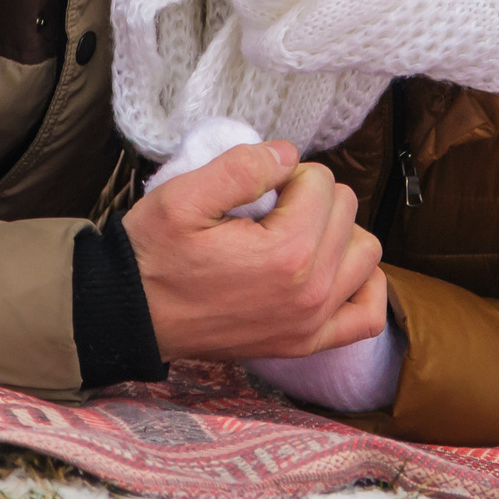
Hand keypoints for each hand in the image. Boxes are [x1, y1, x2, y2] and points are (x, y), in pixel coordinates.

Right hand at [123, 141, 385, 359]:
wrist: (131, 316)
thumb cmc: (154, 254)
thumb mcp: (183, 196)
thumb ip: (242, 166)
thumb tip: (288, 155)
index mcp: (286, 253)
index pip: (319, 181)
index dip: (285, 172)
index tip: (254, 189)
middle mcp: (311, 292)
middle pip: (346, 211)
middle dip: (311, 197)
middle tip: (267, 207)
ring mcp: (312, 323)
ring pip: (366, 253)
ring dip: (338, 233)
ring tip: (296, 231)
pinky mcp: (306, 343)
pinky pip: (366, 313)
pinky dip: (360, 285)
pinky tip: (330, 267)